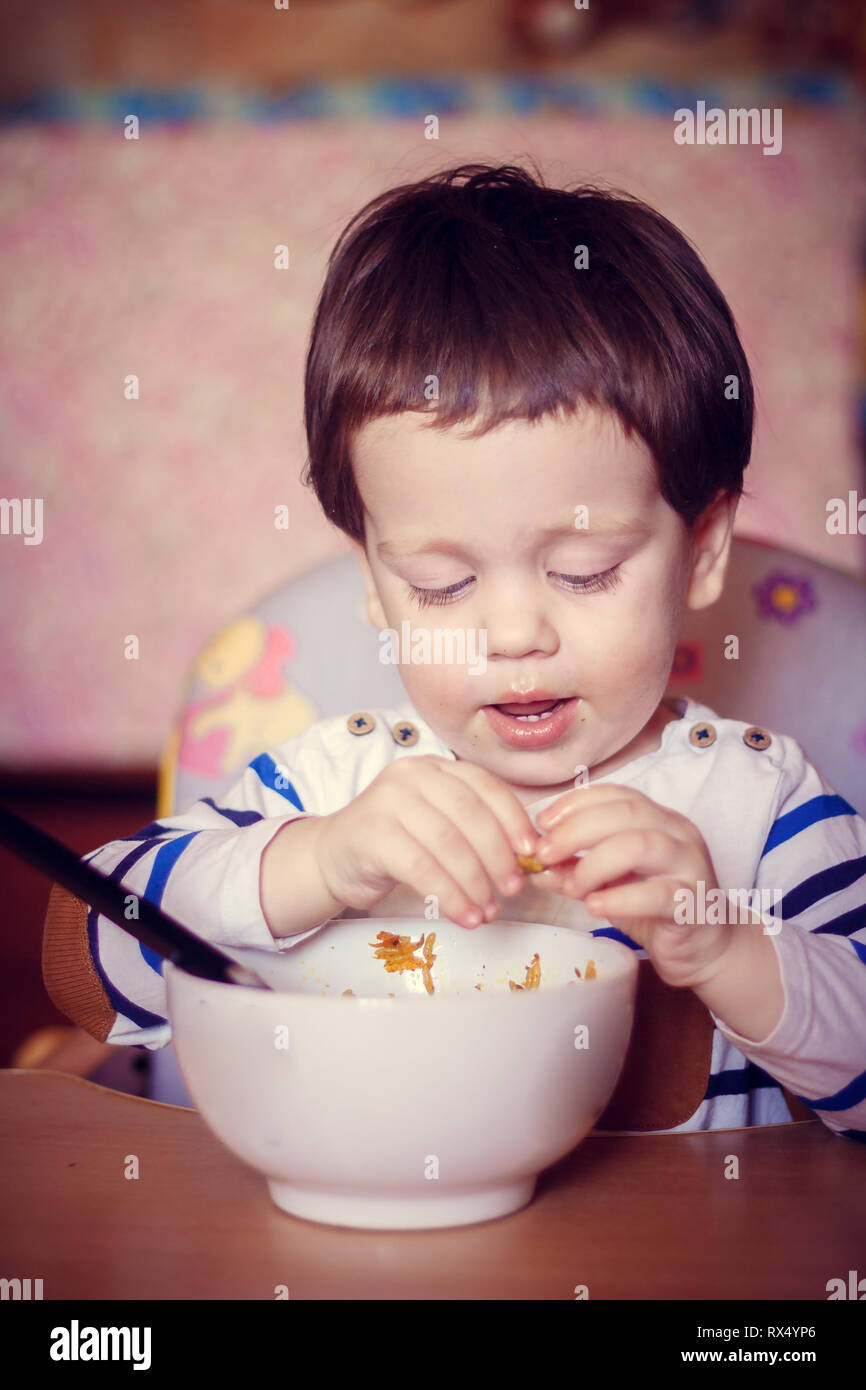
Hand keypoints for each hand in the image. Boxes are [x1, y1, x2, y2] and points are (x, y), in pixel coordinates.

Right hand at [313, 756, 537, 928]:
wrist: (332, 857)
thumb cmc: (394, 844)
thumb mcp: (436, 825)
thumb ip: (474, 830)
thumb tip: (527, 858)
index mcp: (435, 768)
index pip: (485, 786)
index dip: (513, 819)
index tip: (531, 853)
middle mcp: (412, 775)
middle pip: (470, 814)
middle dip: (498, 856)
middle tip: (514, 889)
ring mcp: (387, 800)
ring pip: (448, 843)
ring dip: (475, 883)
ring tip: (488, 911)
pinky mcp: (371, 833)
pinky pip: (422, 868)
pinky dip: (449, 896)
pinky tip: (463, 916)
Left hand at [531, 784, 732, 989]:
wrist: (704, 948)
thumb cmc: (654, 908)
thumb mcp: (609, 884)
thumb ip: (575, 870)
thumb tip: (535, 866)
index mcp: (657, 818)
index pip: (615, 794)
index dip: (575, 803)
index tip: (542, 823)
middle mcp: (677, 832)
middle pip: (624, 814)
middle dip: (575, 830)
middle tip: (544, 854)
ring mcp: (689, 865)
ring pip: (640, 846)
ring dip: (595, 864)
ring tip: (572, 888)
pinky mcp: (693, 902)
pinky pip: (656, 894)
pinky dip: (619, 898)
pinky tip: (594, 906)